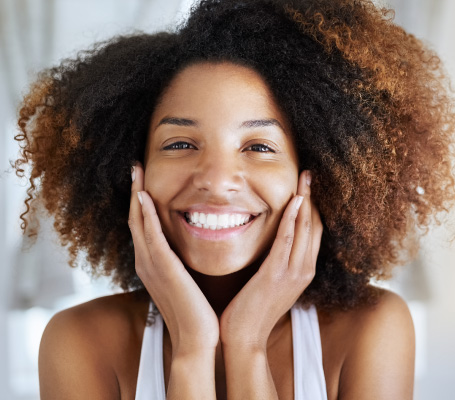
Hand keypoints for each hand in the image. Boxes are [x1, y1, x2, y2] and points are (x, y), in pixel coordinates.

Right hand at [128, 163, 219, 354]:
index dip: (140, 201)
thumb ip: (181, 264)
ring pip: (138, 222)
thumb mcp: (185, 281)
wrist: (197, 338)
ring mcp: (151, 265)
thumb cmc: (196, 312)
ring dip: (136, 195)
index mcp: (152, 264)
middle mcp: (146, 262)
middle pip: (134, 218)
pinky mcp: (163, 268)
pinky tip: (144, 197)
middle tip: (135, 167)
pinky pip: (151, 236)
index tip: (143, 179)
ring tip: (136, 172)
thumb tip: (187, 251)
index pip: (142, 225)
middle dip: (134, 191)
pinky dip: (145, 216)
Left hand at [219, 170, 322, 348]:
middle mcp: (304, 270)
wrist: (245, 339)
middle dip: (313, 198)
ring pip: (305, 229)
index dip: (313, 207)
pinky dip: (292, 218)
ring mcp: (293, 273)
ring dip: (305, 200)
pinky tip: (294, 201)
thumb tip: (273, 244)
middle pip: (315, 226)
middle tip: (309, 174)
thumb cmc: (253, 311)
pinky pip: (287, 240)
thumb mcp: (272, 284)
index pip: (314, 232)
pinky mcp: (276, 275)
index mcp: (304, 271)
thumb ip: (277, 263)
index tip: (308, 186)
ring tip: (305, 178)